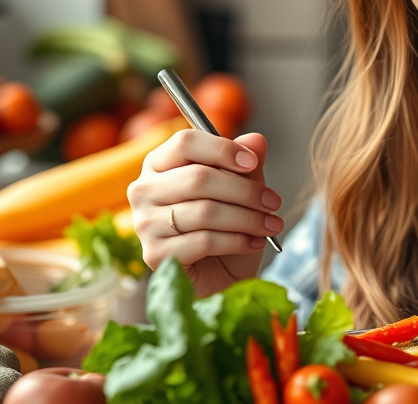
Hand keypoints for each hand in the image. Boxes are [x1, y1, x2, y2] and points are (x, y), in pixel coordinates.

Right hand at [127, 129, 283, 296]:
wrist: (220, 278)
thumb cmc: (226, 229)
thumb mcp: (242, 192)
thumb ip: (246, 164)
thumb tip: (256, 140)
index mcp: (159, 164)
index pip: (185, 143)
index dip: (222, 149)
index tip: (253, 162)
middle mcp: (144, 190)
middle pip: (198, 178)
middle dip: (245, 191)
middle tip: (273, 202)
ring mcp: (145, 224)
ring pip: (205, 211)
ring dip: (247, 218)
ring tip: (271, 225)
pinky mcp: (155, 254)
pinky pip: (204, 241)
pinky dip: (237, 241)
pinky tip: (255, 242)